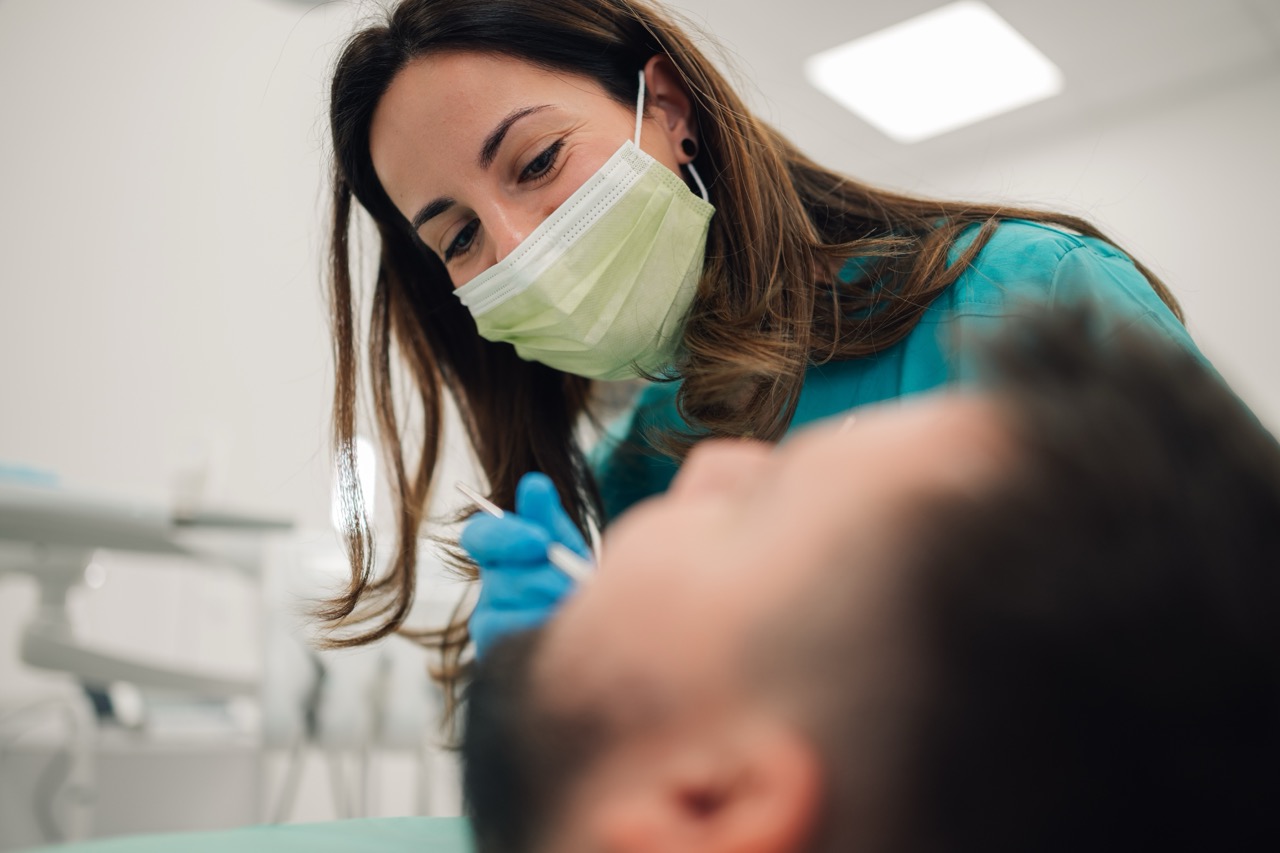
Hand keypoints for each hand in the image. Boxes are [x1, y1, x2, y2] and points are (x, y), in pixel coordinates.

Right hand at [460, 472, 590, 658]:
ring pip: (517, 605)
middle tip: (573, 584)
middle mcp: (490, 583)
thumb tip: (535, 482)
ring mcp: (488, 618)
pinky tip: (562, 628)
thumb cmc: (577, 582)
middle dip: (547, 578)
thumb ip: (547, 517)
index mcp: (501, 550)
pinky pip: (519, 633)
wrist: (599, 632)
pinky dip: (548, 627)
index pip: (479, 535)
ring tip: (576, 607)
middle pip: (505, 575)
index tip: (541, 541)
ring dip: (555, 602)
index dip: (505, 536)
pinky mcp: (496, 648)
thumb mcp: (566, 545)